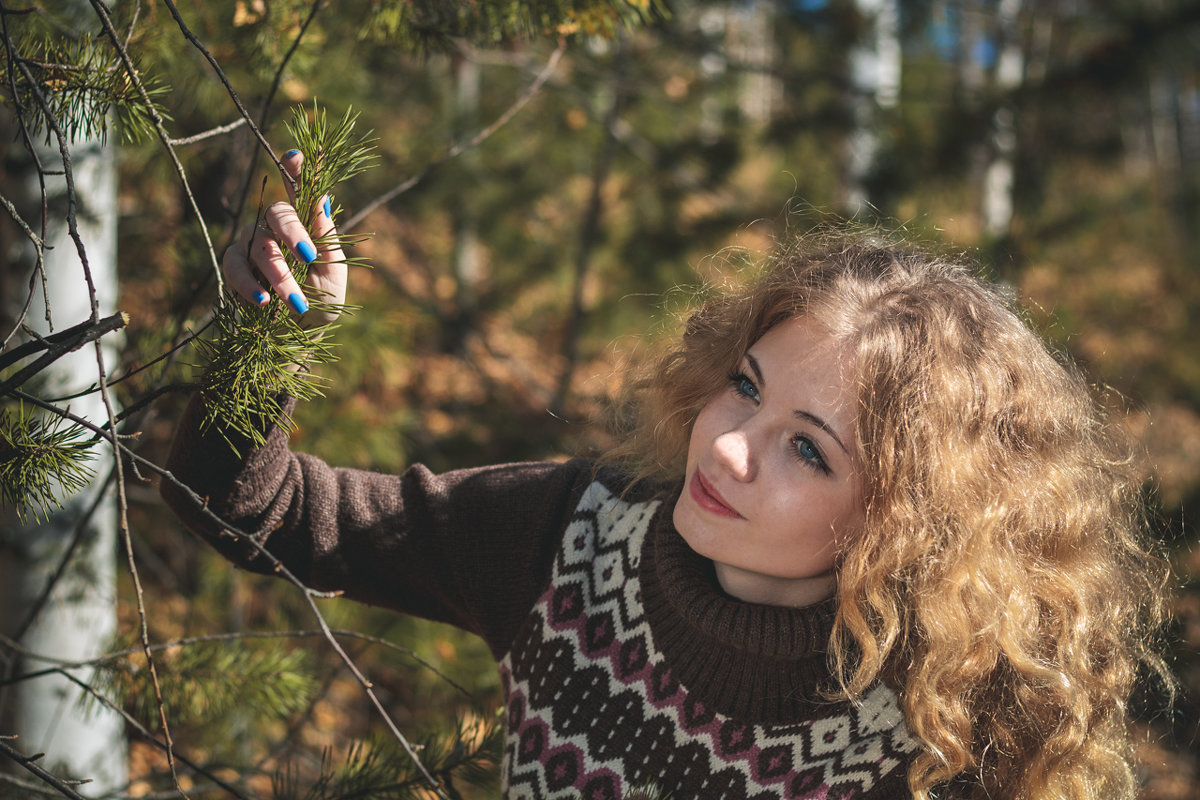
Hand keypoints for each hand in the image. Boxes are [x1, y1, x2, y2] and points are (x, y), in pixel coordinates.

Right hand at [223, 149, 345, 326]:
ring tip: (295, 301)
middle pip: (276, 213)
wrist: (299, 336)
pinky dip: (248, 283)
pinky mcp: (235, 267)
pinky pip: (234, 266)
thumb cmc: (322, 303)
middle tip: (308, 256)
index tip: (297, 156)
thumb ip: (327, 241)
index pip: (298, 191)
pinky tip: (263, 300)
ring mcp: (252, 245)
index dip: (295, 170)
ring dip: (277, 272)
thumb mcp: (333, 274)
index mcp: (305, 226)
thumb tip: (322, 201)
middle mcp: (275, 229)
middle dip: (292, 232)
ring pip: (257, 244)